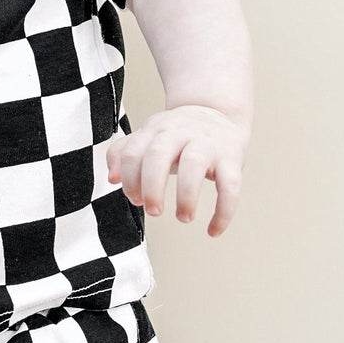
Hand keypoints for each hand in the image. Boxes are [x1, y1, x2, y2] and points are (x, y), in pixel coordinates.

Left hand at [106, 104, 248, 236]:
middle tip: (153, 211)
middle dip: (151, 187)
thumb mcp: (148, 136)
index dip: (129, 179)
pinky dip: (224, 210)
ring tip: (183, 217)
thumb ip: (124, 153)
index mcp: (155, 130)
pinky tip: (213, 230)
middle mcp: (179, 132)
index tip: (136, 200)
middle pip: (158, 154)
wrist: (217, 112)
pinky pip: (230, 184)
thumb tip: (112, 179)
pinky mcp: (231, 157)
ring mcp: (207, 143)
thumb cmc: (176, 135)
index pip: (132, 152)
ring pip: (194, 163)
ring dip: (186, 195)